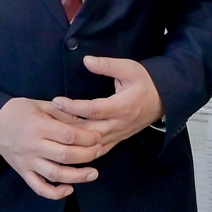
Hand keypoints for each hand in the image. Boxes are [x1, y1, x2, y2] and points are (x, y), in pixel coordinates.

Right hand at [0, 98, 103, 199]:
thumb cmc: (20, 111)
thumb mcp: (42, 105)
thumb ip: (64, 115)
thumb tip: (87, 123)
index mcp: (39, 126)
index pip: (68, 136)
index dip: (87, 138)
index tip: (98, 137)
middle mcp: (33, 146)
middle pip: (65, 156)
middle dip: (87, 155)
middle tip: (99, 151)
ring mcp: (27, 162)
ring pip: (55, 174)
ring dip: (77, 177)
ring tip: (94, 174)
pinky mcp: (23, 172)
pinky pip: (39, 187)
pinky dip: (55, 193)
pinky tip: (69, 189)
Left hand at [50, 56, 164, 156]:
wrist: (164, 99)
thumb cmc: (145, 81)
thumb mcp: (128, 68)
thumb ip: (107, 65)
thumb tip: (86, 60)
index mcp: (122, 107)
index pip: (93, 110)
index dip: (74, 107)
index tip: (56, 101)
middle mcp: (119, 124)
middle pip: (89, 132)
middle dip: (67, 127)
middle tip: (47, 121)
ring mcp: (118, 135)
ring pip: (92, 145)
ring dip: (73, 141)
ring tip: (52, 133)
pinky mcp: (117, 140)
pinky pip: (98, 151)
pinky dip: (82, 151)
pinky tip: (67, 148)